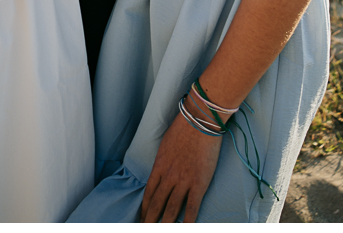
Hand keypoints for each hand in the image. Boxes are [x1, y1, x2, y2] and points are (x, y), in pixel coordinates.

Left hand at [141, 106, 221, 221]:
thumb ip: (163, 161)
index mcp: (159, 166)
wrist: (200, 122)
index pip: (149, 193)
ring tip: (160, 231)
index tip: (142, 218)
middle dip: (150, 220)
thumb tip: (161, 172)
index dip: (145, 208)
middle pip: (157, 204)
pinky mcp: (199, 184)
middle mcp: (169, 177)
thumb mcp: (166, 144)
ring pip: (171, 209)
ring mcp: (183, 181)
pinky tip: (184, 228)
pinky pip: (191, 207)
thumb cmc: (183, 128)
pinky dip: (187, 221)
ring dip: (165, 224)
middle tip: (146, 229)